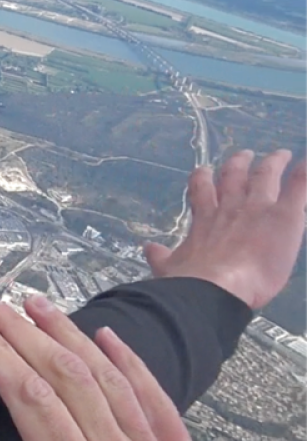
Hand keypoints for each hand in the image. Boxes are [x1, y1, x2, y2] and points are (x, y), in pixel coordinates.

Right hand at [146, 149, 305, 308]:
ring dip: (272, 164)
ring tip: (279, 155)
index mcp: (205, 220)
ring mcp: (258, 209)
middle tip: (244, 155)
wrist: (216, 285)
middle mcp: (231, 208)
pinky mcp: (285, 215)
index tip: (203, 170)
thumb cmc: (190, 280)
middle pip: (234, 178)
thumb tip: (148, 248)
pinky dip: (304, 175)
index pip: (202, 192)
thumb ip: (162, 257)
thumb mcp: (169, 268)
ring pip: (266, 177)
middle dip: (238, 165)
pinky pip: (299, 189)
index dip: (202, 179)